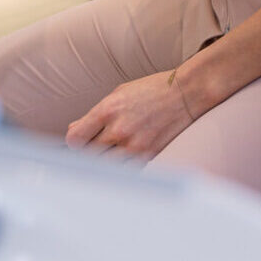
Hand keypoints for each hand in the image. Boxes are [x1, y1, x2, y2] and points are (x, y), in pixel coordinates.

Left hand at [65, 70, 197, 157]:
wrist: (186, 92)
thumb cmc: (152, 90)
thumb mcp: (119, 94)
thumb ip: (95, 114)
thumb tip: (74, 130)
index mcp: (107, 110)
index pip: (75, 139)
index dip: (74, 142)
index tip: (78, 141)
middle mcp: (118, 129)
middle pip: (88, 155)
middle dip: (88, 152)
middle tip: (94, 147)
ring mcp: (134, 145)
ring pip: (105, 166)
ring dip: (104, 161)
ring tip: (111, 152)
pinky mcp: (148, 155)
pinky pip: (125, 170)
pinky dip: (122, 167)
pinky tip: (125, 157)